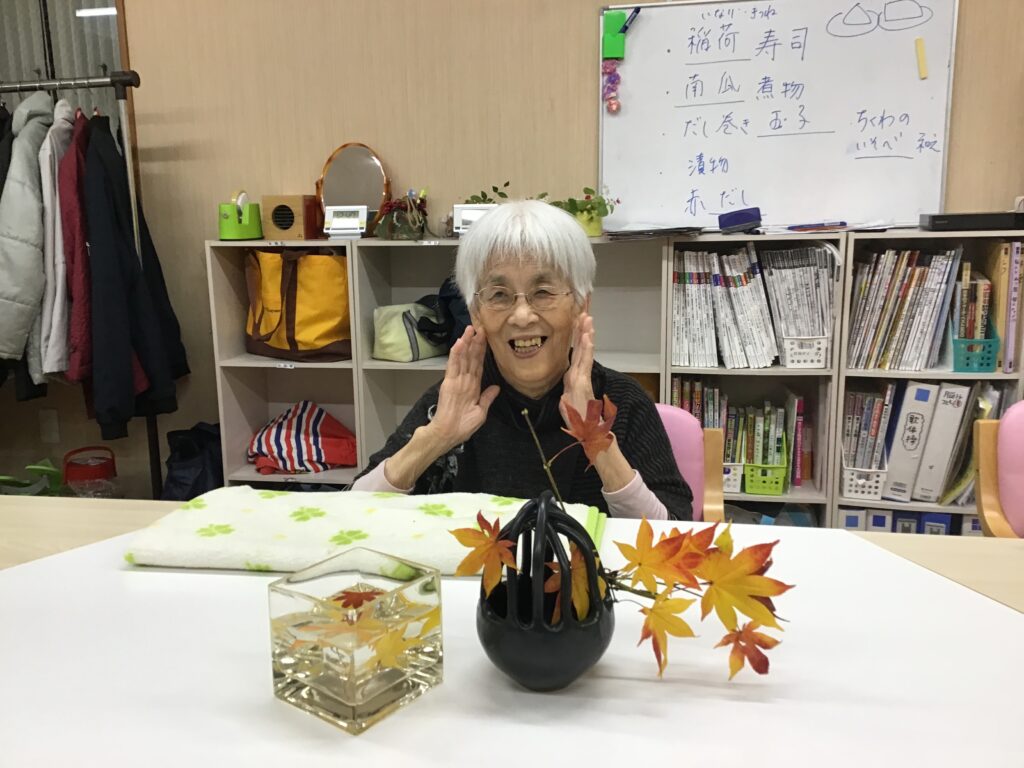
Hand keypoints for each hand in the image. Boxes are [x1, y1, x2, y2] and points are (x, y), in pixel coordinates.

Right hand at [424, 325, 499, 451]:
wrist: (447, 435)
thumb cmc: (462, 427)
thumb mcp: (480, 412)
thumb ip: (487, 398)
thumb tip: (496, 388)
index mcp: (473, 387)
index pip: (478, 365)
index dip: (482, 352)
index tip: (486, 339)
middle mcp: (465, 380)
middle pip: (471, 358)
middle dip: (475, 342)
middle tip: (480, 327)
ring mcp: (456, 380)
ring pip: (462, 358)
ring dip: (466, 343)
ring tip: (470, 329)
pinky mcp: (449, 383)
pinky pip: (453, 366)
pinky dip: (456, 354)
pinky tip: (459, 343)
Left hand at [560, 312, 595, 426]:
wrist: (587, 430)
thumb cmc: (577, 418)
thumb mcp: (566, 402)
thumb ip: (566, 392)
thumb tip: (564, 389)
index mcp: (573, 377)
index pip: (575, 353)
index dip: (577, 339)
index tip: (576, 324)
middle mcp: (579, 374)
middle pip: (581, 348)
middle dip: (583, 331)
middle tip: (585, 314)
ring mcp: (582, 377)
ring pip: (585, 352)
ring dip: (586, 335)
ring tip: (588, 320)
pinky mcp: (583, 382)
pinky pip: (585, 363)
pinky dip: (587, 350)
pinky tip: (588, 338)